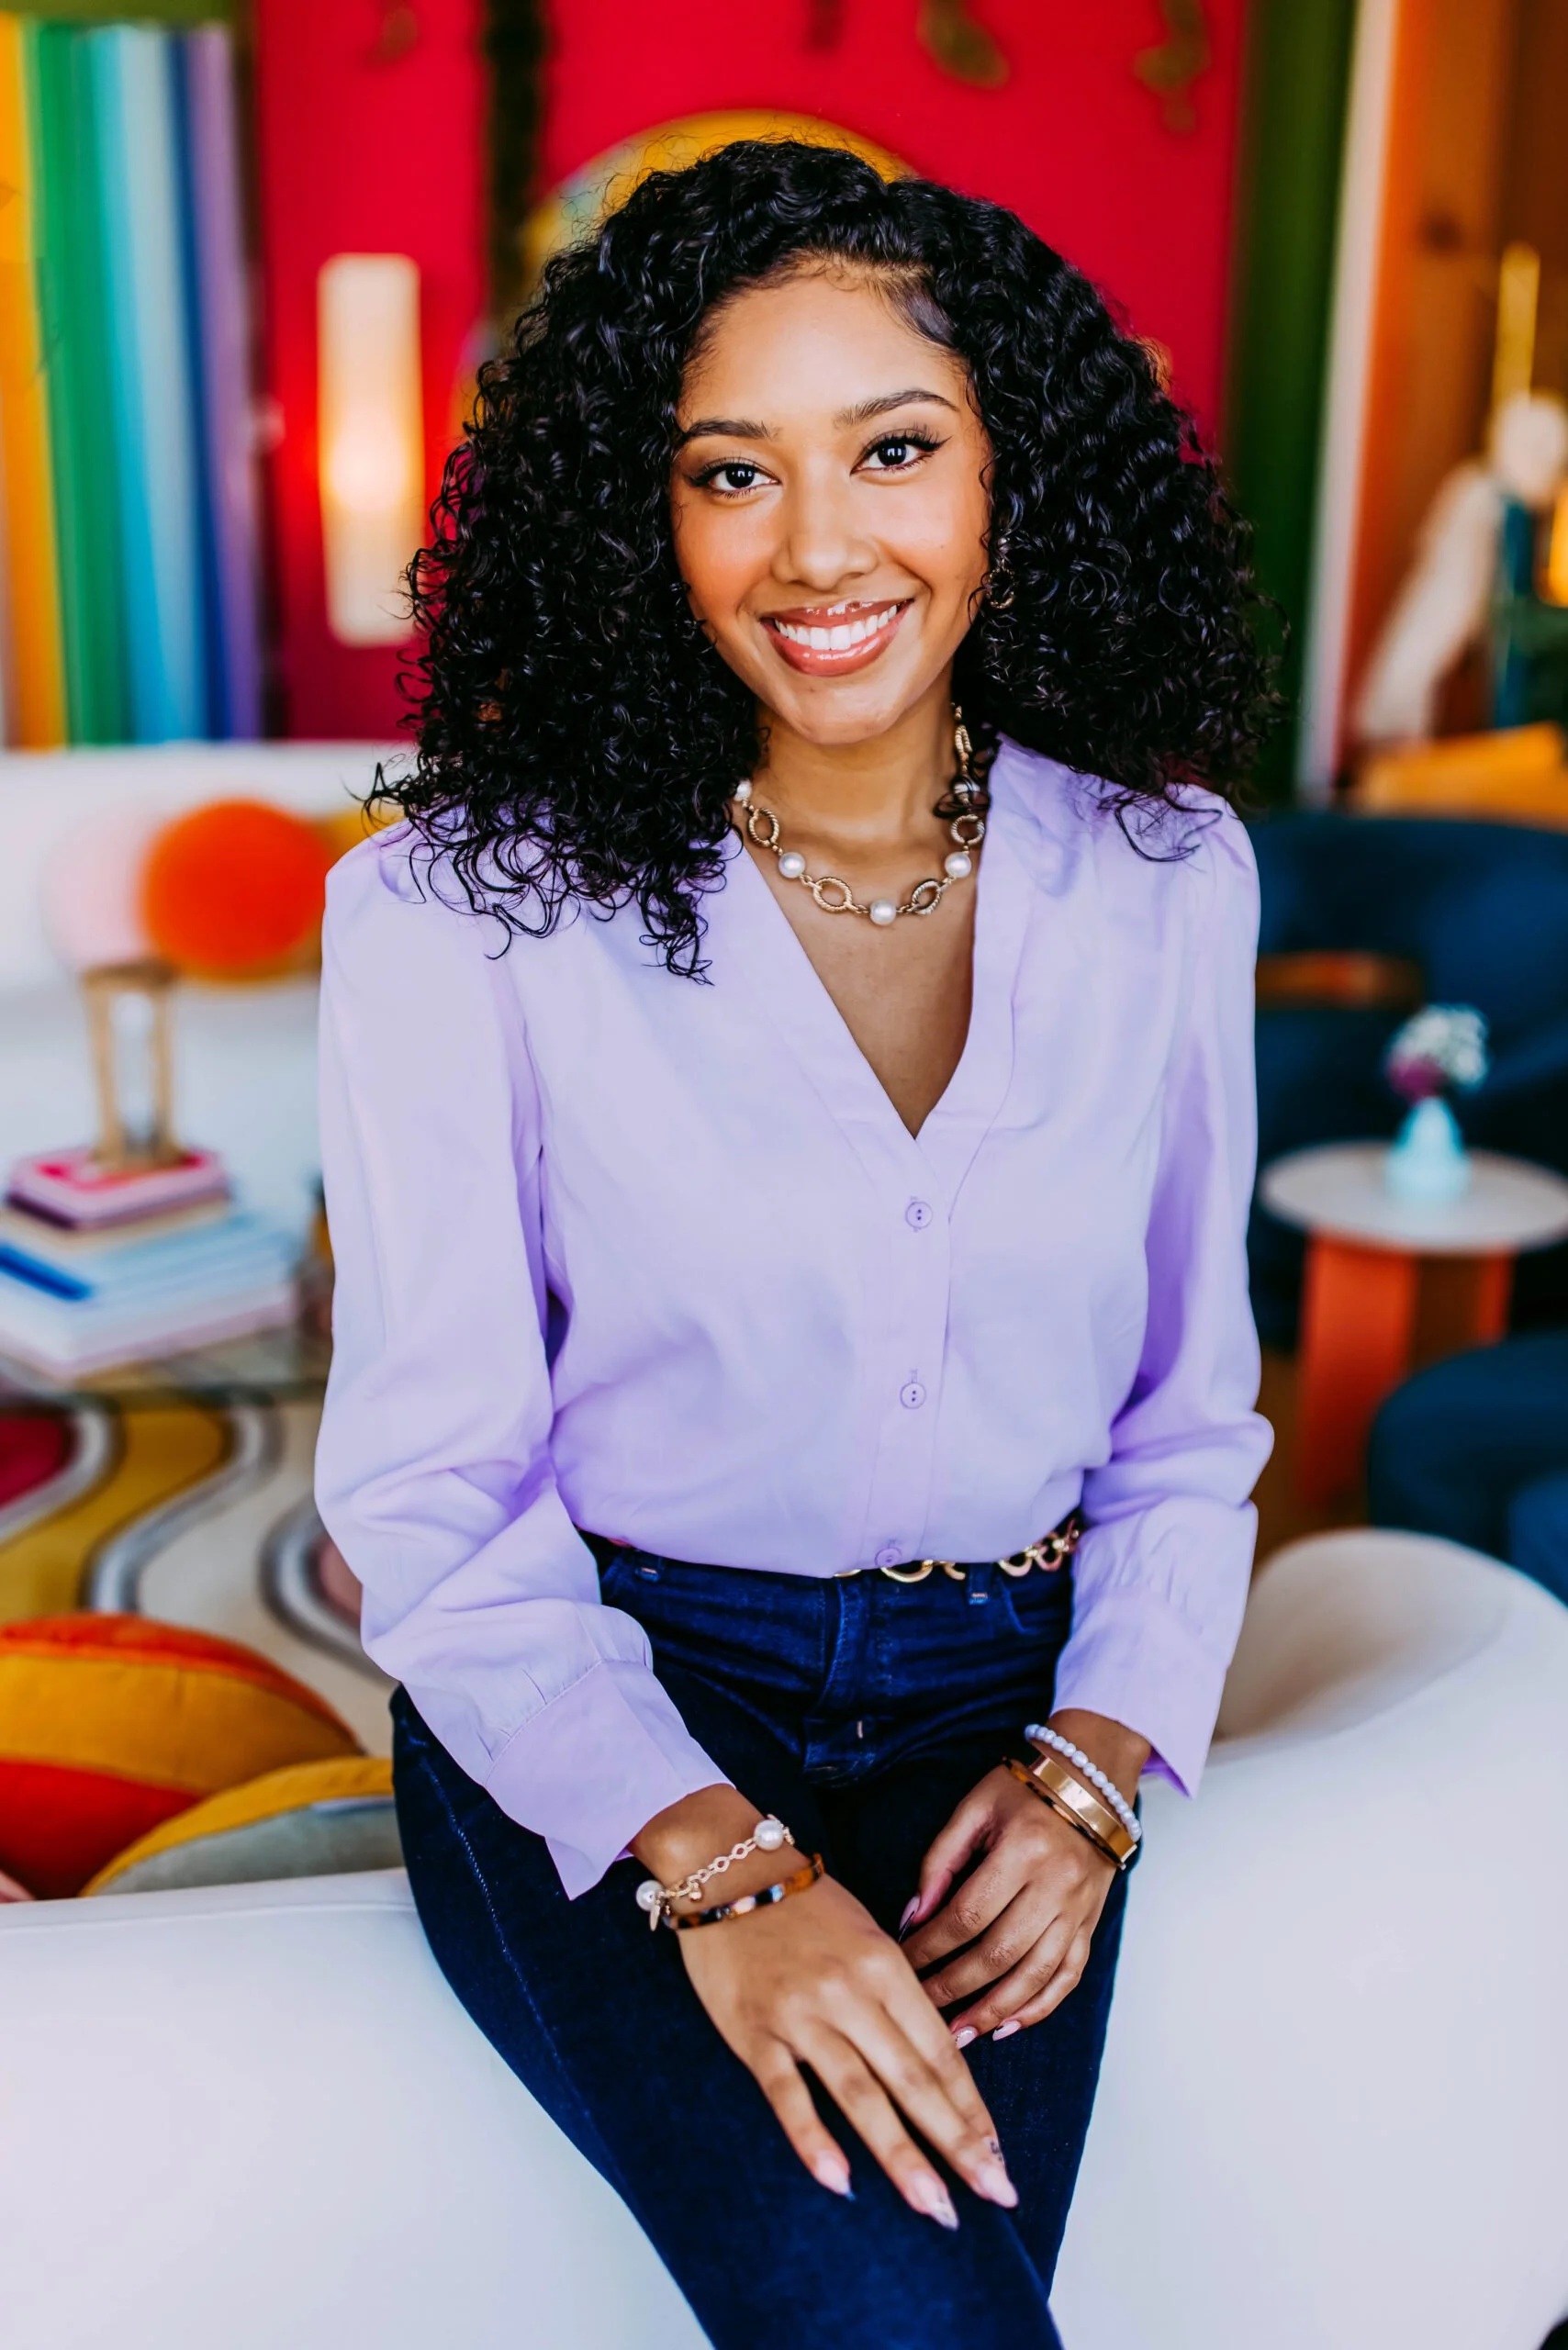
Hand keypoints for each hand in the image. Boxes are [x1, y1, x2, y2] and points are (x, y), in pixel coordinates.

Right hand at [634, 1787, 1014, 2225]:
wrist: (729, 1870)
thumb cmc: (807, 1908)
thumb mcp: (868, 1937)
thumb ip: (899, 1996)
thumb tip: (938, 2065)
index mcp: (886, 1966)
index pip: (939, 2051)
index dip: (972, 2107)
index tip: (999, 2155)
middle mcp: (850, 1993)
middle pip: (913, 2080)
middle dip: (958, 2142)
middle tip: (995, 2192)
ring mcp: (801, 2015)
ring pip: (860, 2095)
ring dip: (902, 2155)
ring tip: (935, 2205)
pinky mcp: (754, 2032)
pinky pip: (788, 2094)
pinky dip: (813, 2139)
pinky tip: (840, 2181)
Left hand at [900, 1710, 1147, 2042]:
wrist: (1090, 1781)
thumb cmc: (1023, 1789)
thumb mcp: (975, 1809)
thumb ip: (941, 1860)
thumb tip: (913, 1916)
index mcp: (1022, 1850)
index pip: (967, 1914)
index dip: (930, 1945)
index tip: (902, 1961)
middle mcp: (1055, 1885)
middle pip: (999, 1953)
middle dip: (954, 1987)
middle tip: (920, 2008)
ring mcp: (1077, 1910)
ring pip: (1035, 1975)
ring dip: (993, 2010)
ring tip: (958, 2034)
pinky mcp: (1090, 1923)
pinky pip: (1068, 1976)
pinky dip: (1039, 2007)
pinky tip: (1007, 2026)